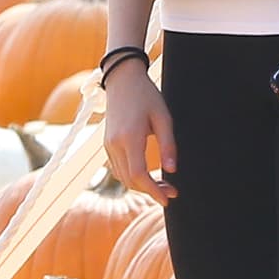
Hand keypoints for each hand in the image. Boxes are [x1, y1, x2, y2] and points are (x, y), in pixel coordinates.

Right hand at [104, 65, 177, 205]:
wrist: (122, 80)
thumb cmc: (146, 96)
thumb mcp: (163, 117)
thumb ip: (168, 145)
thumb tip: (172, 170)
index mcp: (130, 137)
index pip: (139, 174)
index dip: (153, 190)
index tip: (168, 199)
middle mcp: (115, 144)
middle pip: (130, 180)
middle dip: (151, 191)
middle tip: (172, 192)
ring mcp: (108, 145)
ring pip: (123, 177)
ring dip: (141, 186)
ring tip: (163, 185)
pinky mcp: (107, 144)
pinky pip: (118, 169)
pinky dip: (132, 177)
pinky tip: (148, 176)